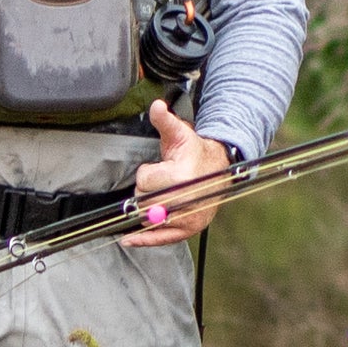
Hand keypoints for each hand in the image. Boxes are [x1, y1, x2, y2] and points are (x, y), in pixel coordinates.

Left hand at [127, 100, 231, 247]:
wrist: (219, 169)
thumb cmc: (195, 152)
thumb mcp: (180, 133)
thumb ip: (164, 120)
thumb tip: (156, 106)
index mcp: (181, 178)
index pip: (145, 183)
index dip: (148, 173)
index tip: (159, 167)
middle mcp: (185, 202)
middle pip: (144, 202)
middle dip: (147, 191)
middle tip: (161, 182)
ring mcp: (188, 219)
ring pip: (149, 218)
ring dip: (148, 208)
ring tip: (161, 195)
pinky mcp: (189, 230)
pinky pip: (161, 239)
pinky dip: (144, 240)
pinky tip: (128, 240)